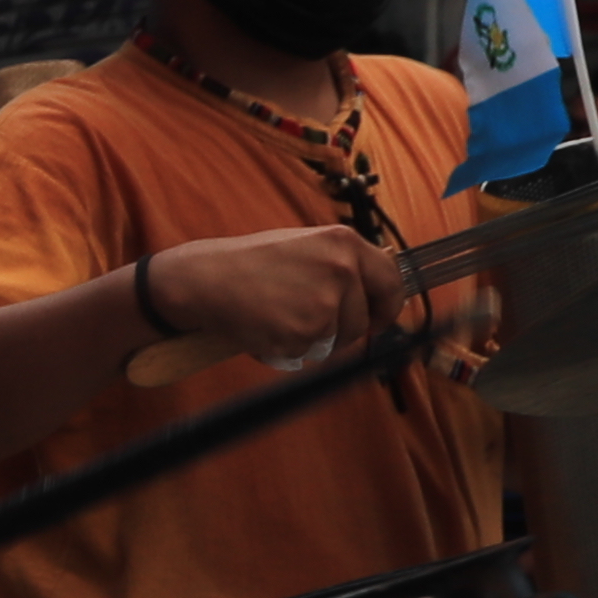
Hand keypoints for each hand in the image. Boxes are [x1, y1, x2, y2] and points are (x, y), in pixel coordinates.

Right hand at [142, 227, 413, 365]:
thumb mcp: (305, 246)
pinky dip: (289, 349)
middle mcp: (342, 270)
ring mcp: (325, 304)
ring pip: (336, 341)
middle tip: (309, 324)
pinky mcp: (305, 333)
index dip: (386, 306)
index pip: (391, 282)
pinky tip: (265, 327)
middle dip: (341, 331)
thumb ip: (341, 265)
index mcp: (344, 243)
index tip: (376, 318)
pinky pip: (309, 354)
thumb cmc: (249, 264)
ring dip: (312, 340)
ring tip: (278, 317)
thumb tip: (376, 294)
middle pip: (362, 321)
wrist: (205, 280)